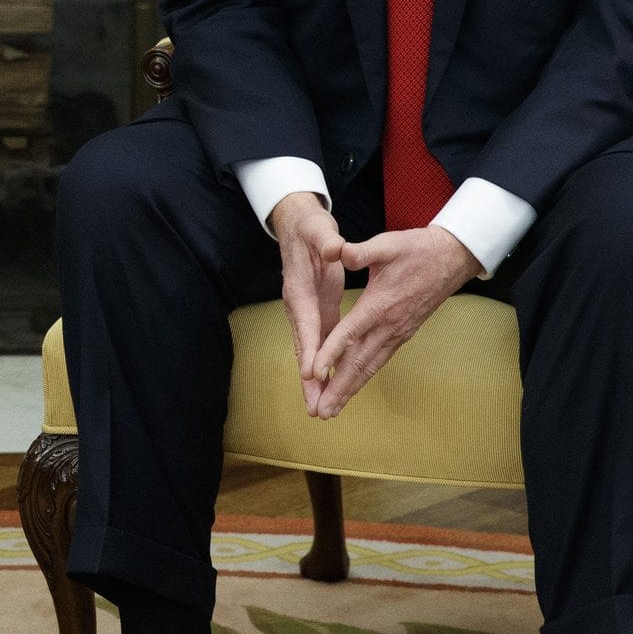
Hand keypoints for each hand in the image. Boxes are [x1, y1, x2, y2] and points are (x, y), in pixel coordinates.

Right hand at [271, 192, 345, 415]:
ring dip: (315, 381)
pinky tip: (330, 385)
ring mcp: (305, 312)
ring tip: (322, 409)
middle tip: (315, 408)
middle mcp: (298, 306)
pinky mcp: (315, 313)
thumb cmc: (309, 227)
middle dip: (309, 380)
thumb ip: (327, 240)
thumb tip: (335, 249)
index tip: (313, 373)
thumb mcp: (318, 228)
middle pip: (303, 348)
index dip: (310, 348)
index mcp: (300, 288)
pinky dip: (322, 368)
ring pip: (310, 352)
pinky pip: (318, 345)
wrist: (297, 224)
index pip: (306, 323)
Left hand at [301, 225, 482, 419]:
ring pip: (369, 367)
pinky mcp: (402, 335)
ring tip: (332, 410)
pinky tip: (352, 388)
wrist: (452, 259)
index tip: (313, 374)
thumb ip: (361, 251)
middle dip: (338, 388)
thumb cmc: (418, 250)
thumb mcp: (388, 244)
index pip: (350, 333)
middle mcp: (388, 325)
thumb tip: (337, 251)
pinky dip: (363, 378)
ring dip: (350, 390)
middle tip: (320, 411)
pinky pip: (379, 361)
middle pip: (359, 362)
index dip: (330, 354)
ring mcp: (397, 333)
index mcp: (380, 304)